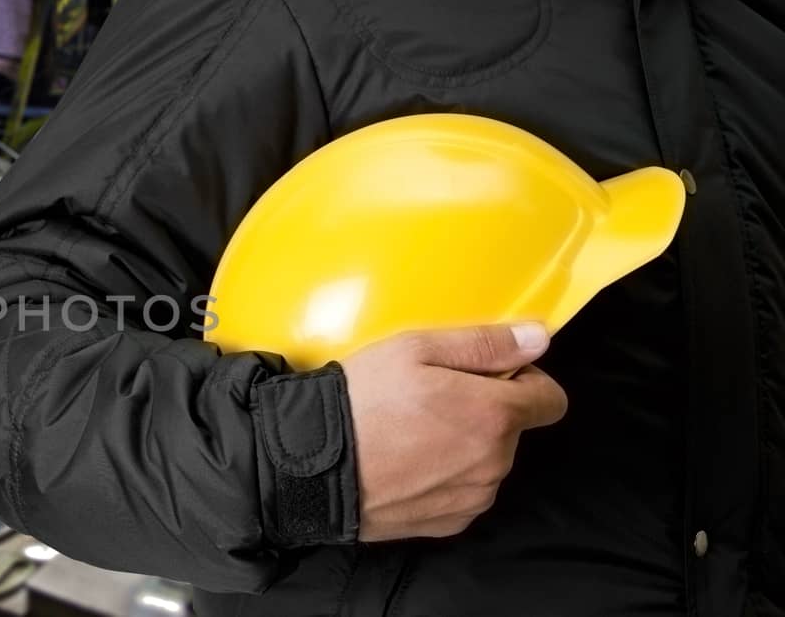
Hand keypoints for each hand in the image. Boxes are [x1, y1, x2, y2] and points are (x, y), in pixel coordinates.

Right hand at [340, 323, 567, 541]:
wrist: (311, 467)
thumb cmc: (360, 402)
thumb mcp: (415, 350)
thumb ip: (486, 344)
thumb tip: (539, 339)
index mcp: (495, 415)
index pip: (551, 399)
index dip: (522, 380)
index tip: (485, 376)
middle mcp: (494, 462)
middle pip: (512, 430)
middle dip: (483, 412)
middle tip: (429, 401)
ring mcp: (472, 497)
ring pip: (487, 463)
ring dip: (464, 448)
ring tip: (410, 434)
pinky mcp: (448, 523)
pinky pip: (463, 493)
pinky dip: (444, 479)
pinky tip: (406, 464)